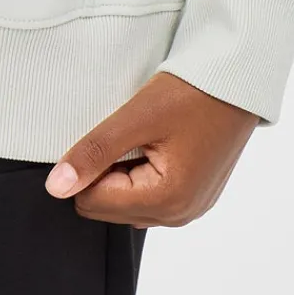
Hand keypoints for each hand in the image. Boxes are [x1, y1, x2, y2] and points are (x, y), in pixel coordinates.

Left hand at [43, 71, 258, 228]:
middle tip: (129, 132)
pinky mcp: (195, 196)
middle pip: (109, 208)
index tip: (109, 133)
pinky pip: (151, 196)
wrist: (238, 79)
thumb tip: (55, 187)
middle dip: (106, 171)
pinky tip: (157, 142)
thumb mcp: (137, 116)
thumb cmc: (191, 92)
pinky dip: (143, 172)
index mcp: (167, 201)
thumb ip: (94, 151)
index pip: (92, 202)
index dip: (88, 165)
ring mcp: (191, 208)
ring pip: (128, 203)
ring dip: (124, 171)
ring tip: (144, 135)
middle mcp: (180, 215)